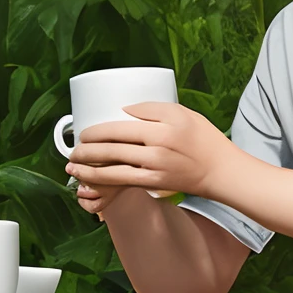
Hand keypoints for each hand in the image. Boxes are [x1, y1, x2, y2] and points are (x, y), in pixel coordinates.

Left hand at [64, 102, 232, 202]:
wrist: (219, 170)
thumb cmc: (203, 138)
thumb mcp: (182, 112)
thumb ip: (153, 108)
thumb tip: (124, 109)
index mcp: (163, 128)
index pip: (121, 127)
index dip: (97, 131)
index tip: (85, 132)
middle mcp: (157, 149)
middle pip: (113, 149)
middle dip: (87, 150)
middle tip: (73, 149)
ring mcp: (154, 169)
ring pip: (113, 169)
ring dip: (89, 169)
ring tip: (73, 166)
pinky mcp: (155, 184)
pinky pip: (123, 182)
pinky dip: (104, 181)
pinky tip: (91, 180)